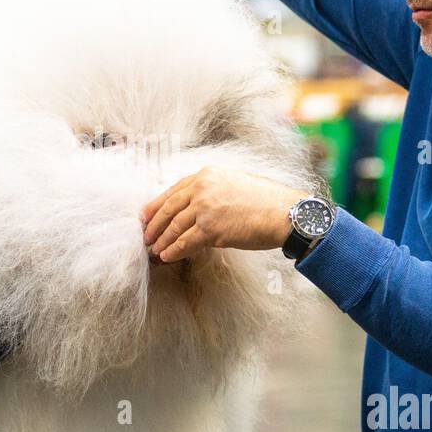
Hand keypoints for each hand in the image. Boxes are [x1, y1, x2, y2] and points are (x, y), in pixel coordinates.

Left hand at [140, 166, 307, 261]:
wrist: (285, 212)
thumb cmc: (266, 201)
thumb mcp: (235, 183)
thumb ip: (212, 191)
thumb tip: (196, 207)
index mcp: (206, 175)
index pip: (172, 191)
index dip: (156, 206)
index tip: (147, 216)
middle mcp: (202, 187)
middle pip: (168, 208)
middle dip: (154, 225)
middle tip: (145, 236)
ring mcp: (205, 207)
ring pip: (174, 227)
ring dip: (161, 241)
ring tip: (154, 250)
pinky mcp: (210, 228)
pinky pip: (184, 242)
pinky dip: (173, 251)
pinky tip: (167, 257)